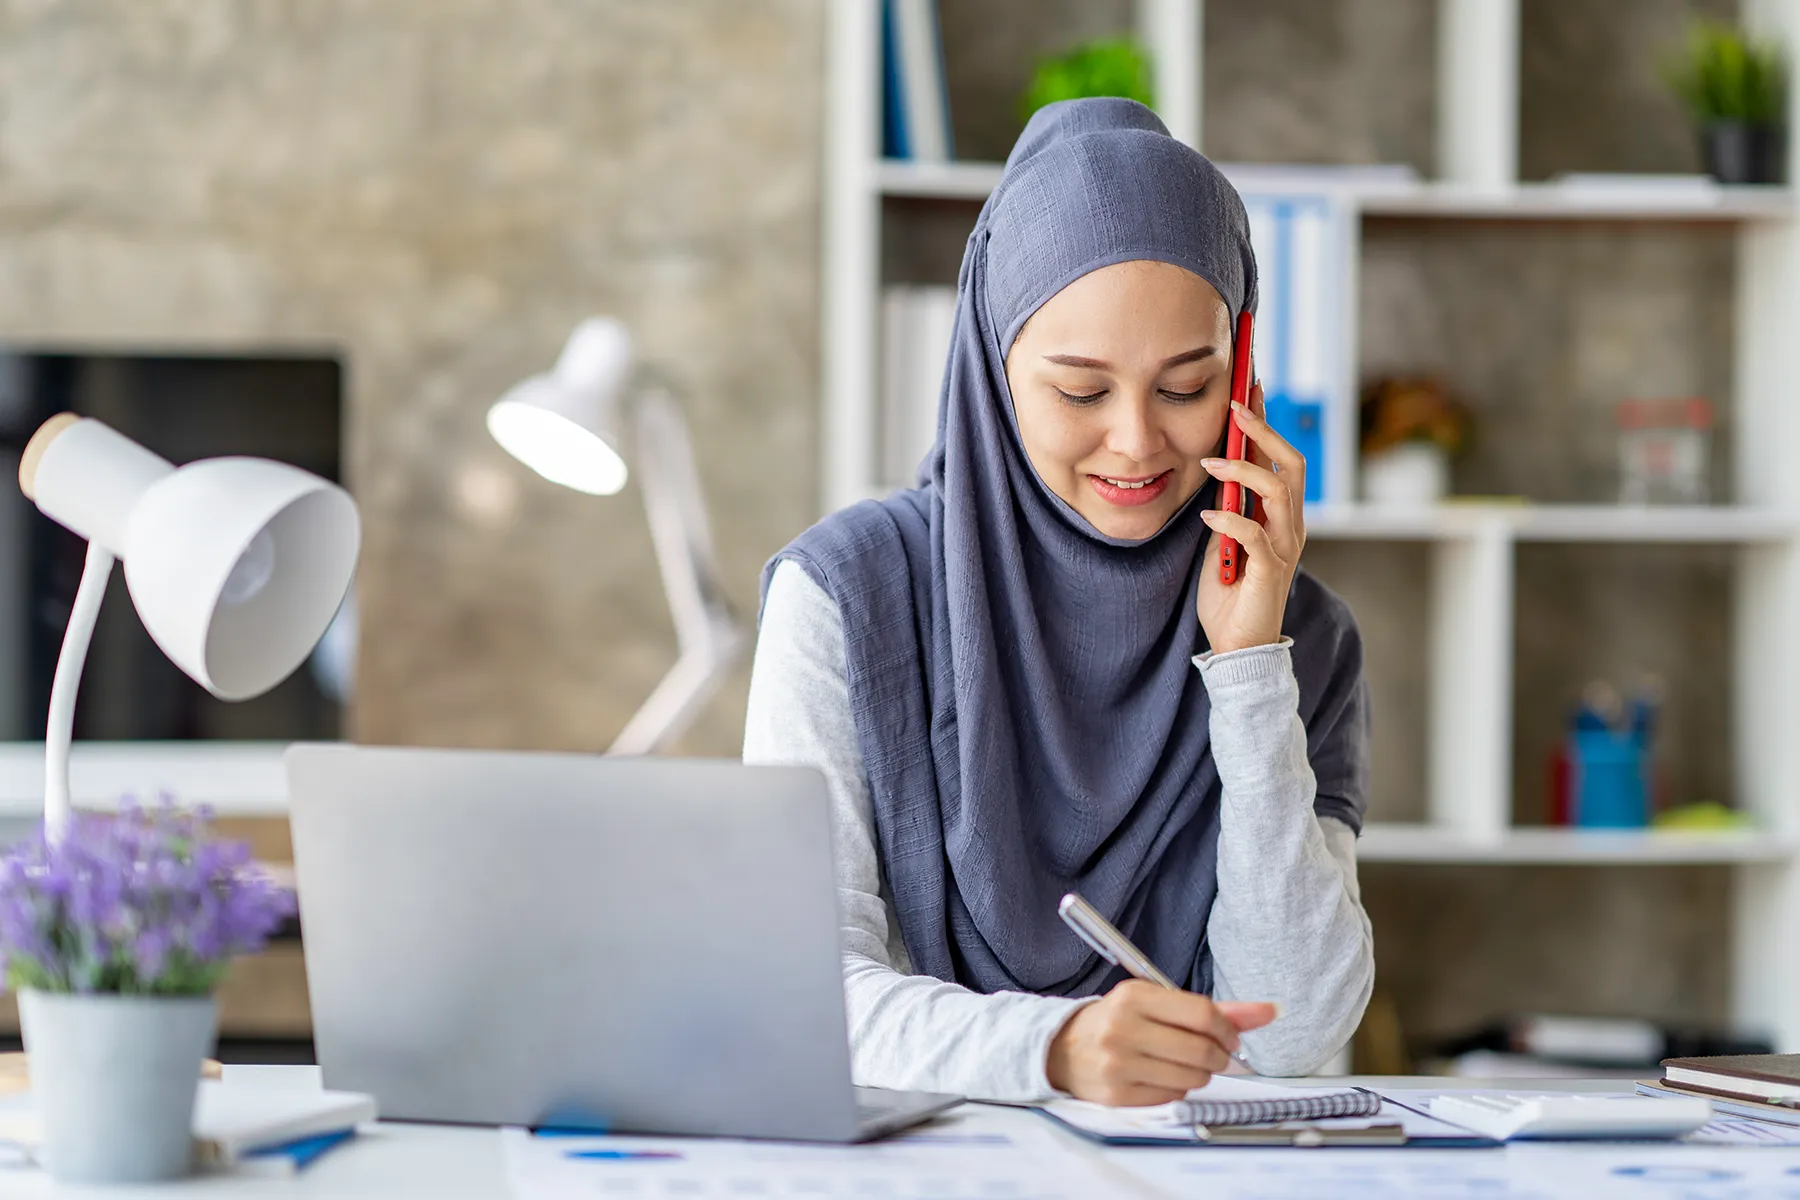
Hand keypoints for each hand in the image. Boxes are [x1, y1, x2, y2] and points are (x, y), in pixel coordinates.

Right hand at [1045, 980, 1278, 1105]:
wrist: (1063, 1048)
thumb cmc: (1119, 1022)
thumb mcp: (1157, 1003)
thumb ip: (1213, 1008)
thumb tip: (1268, 1011)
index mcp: (1134, 996)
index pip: (1201, 1013)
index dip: (1227, 1029)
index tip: (1231, 1037)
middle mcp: (1123, 1028)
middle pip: (1200, 1049)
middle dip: (1219, 1056)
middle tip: (1215, 1055)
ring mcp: (1118, 1063)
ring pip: (1191, 1078)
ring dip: (1199, 1074)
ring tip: (1182, 1064)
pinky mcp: (1117, 1094)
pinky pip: (1172, 1096)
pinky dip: (1177, 1089)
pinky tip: (1161, 1077)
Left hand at [1195, 383, 1307, 653]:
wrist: (1238, 644)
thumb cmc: (1230, 590)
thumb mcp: (1224, 536)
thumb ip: (1227, 504)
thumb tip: (1214, 463)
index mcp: (1282, 515)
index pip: (1280, 458)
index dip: (1267, 422)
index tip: (1251, 385)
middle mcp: (1291, 526)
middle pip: (1291, 465)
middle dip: (1264, 431)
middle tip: (1236, 406)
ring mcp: (1285, 548)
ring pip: (1278, 492)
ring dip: (1242, 470)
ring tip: (1209, 460)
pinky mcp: (1271, 572)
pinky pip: (1255, 536)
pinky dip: (1230, 520)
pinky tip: (1207, 515)